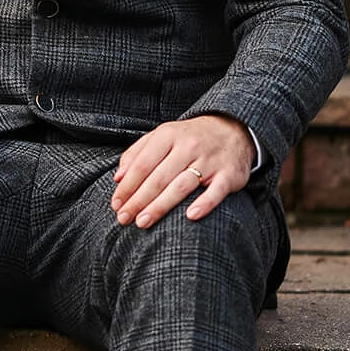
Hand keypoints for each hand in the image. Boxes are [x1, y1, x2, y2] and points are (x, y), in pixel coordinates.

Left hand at [111, 114, 254, 227]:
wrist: (233, 128)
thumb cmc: (190, 138)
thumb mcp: (162, 136)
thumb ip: (137, 154)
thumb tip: (118, 178)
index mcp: (168, 135)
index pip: (142, 164)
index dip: (127, 186)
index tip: (116, 205)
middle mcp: (188, 146)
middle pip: (158, 178)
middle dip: (138, 200)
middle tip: (124, 218)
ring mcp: (210, 160)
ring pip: (181, 185)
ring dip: (160, 205)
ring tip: (143, 222)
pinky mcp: (229, 174)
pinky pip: (216, 191)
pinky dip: (204, 204)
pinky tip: (190, 216)